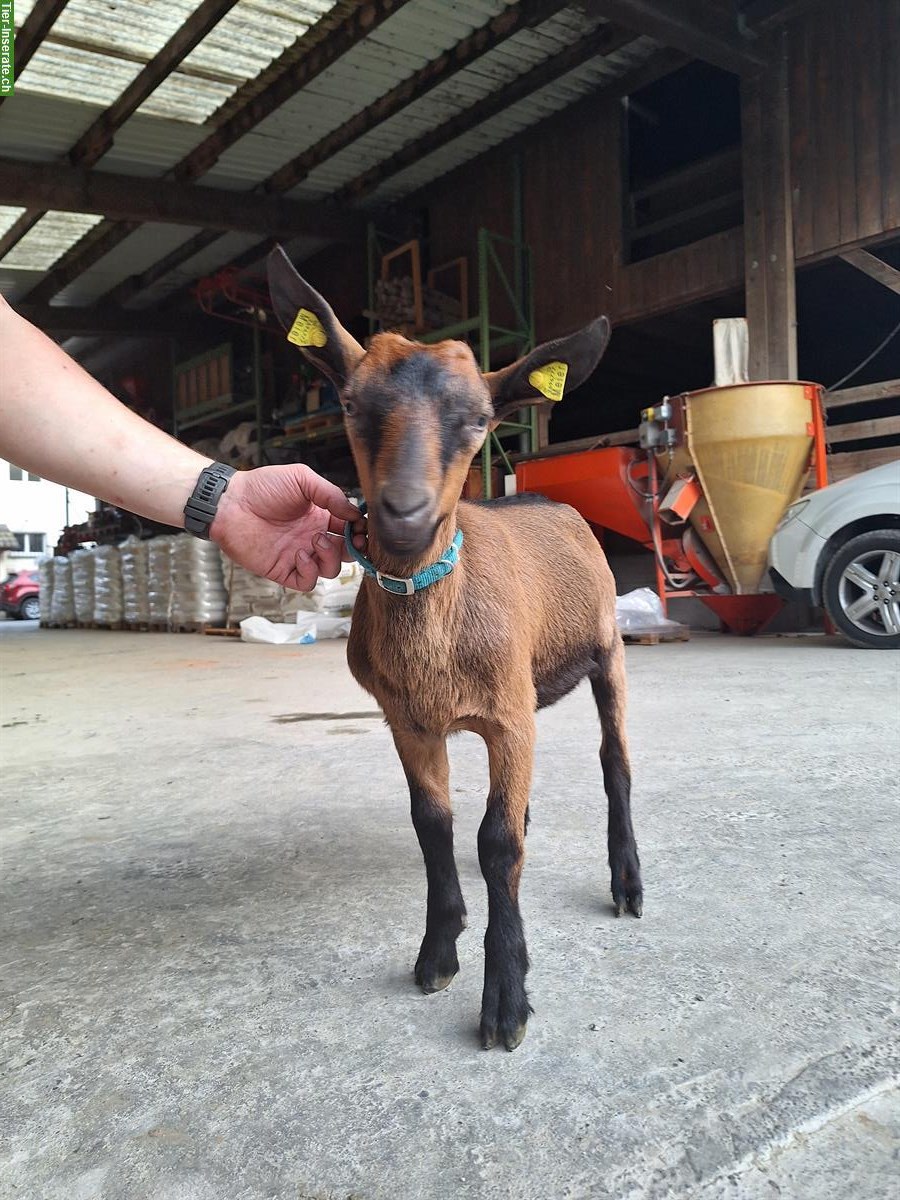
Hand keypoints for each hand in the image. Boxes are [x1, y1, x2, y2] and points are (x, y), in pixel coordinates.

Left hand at [209, 463, 365, 590]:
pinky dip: (310, 572)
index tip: (363, 527)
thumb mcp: (302, 479)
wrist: (230, 503)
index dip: (360, 530)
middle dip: (355, 549)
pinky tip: (301, 554)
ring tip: (317, 540)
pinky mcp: (282, 570)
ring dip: (331, 558)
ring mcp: (298, 554)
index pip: (349, 529)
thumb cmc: (262, 486)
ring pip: (330, 570)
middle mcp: (312, 537)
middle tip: (354, 541)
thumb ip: (330, 494)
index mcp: (320, 516)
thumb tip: (354, 513)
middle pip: (346, 552)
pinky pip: (306, 581)